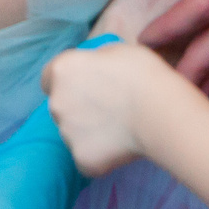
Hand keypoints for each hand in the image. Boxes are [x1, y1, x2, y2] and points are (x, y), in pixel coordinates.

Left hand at [42, 41, 165, 175]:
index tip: (84, 86)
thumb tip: (91, 70)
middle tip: (107, 108)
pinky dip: (99, 153)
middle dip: (77, 106)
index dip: (67, 82)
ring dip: (88, 130)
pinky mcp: (81, 159)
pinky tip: (120, 145)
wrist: (159, 111)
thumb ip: (92, 61)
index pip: (49, 78)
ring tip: (117, 127)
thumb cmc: (142, 73)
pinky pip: (86, 156)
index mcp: (62, 70)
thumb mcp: (114, 49)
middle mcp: (56, 102)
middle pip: (60, 106)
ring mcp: (66, 133)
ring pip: (73, 132)